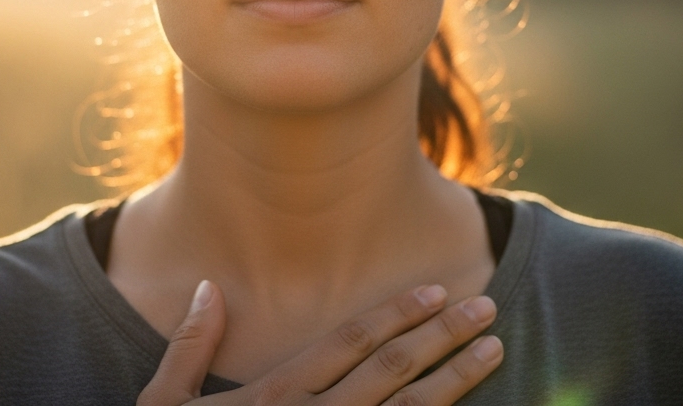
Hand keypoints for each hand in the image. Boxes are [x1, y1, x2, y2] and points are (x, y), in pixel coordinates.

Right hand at [136, 281, 502, 405]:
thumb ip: (190, 347)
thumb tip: (208, 288)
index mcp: (273, 398)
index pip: (349, 342)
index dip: (396, 314)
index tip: (436, 291)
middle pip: (391, 371)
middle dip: (443, 336)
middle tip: (486, 308)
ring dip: (455, 381)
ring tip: (492, 352)